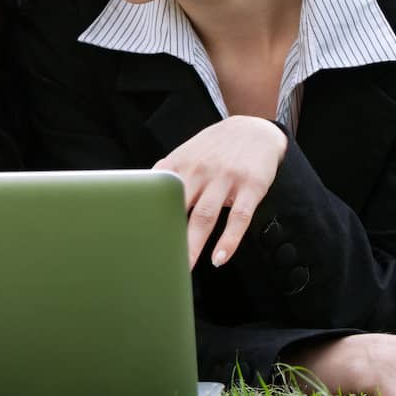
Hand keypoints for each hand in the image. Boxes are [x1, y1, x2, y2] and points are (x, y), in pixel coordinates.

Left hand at [154, 115, 287, 269]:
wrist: (255, 129)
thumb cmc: (217, 146)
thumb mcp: (188, 152)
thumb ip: (167, 173)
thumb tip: (143, 197)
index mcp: (181, 164)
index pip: (159, 193)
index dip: (148, 216)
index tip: (140, 239)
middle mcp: (201, 170)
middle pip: (180, 208)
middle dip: (169, 236)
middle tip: (160, 261)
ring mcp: (226, 178)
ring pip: (206, 215)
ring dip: (195, 244)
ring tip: (185, 267)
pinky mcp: (250, 186)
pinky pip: (239, 217)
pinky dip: (228, 240)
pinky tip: (220, 257)